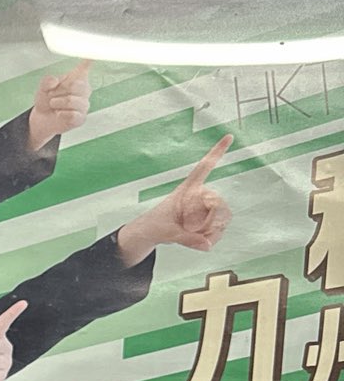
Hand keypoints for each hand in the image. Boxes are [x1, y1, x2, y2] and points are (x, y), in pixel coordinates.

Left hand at [27, 62, 91, 150]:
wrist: (43, 118)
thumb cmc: (47, 100)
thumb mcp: (43, 87)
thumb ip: (47, 81)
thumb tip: (55, 81)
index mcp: (76, 78)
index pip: (86, 67)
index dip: (90, 60)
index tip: (94, 55)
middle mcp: (84, 90)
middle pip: (76, 85)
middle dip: (58, 91)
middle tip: (52, 95)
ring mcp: (84, 104)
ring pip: (72, 100)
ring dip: (57, 103)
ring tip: (54, 105)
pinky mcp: (82, 117)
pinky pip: (72, 114)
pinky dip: (61, 114)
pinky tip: (59, 113)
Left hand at [115, 136, 232, 266]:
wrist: (152, 233)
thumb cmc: (155, 225)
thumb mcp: (165, 232)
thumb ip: (185, 238)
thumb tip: (206, 245)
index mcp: (187, 189)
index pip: (204, 167)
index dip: (217, 152)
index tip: (229, 135)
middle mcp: (200, 195)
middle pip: (219, 204)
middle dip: (208, 222)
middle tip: (190, 229)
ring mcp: (207, 208)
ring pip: (223, 219)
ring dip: (210, 232)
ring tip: (191, 235)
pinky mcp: (210, 220)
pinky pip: (220, 229)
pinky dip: (211, 238)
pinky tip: (199, 242)